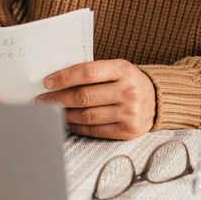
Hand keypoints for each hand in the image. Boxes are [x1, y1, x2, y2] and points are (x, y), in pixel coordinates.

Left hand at [36, 59, 156, 139]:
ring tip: (53, 111)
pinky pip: (95, 130)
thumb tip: (59, 81)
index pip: (88, 72)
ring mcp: (129, 112)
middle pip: (84, 96)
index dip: (65, 77)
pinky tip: (69, 121)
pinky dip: (77, 126)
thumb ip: (95, 73)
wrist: (158, 100)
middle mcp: (128, 91)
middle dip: (58, 99)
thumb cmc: (130, 82)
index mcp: (124, 70)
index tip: (47, 83)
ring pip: (87, 115)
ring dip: (65, 114)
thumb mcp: (118, 69)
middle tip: (42, 100)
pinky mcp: (127, 130)